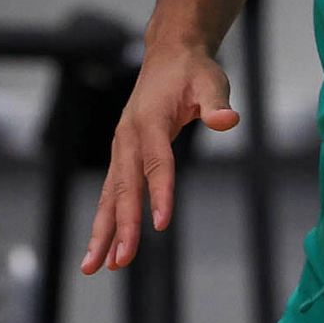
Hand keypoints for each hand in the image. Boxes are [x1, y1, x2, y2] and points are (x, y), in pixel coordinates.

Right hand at [80, 45, 239, 273]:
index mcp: (150, 119)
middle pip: (125, 185)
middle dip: (122, 225)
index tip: (159, 224)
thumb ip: (217, 103)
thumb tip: (228, 120)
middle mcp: (129, 135)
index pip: (156, 162)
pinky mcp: (123, 153)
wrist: (170, 55)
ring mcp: (121, 145)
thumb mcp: (212, 81)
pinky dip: (106, 219)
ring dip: (103, 230)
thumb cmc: (194, 71)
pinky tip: (103, 247)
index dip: (159, 192)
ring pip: (110, 193)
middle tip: (120, 261)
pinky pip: (112, 190)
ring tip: (95, 267)